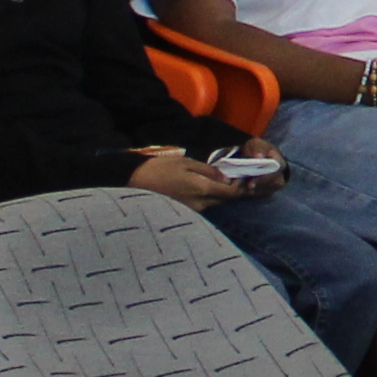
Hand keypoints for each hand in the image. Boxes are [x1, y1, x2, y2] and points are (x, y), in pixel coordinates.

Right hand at [129, 148, 250, 203]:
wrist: (135, 181)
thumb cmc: (161, 168)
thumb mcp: (187, 163)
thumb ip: (209, 171)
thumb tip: (226, 179)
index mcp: (202, 190)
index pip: (232, 194)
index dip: (241, 187)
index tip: (241, 177)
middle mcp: (201, 205)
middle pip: (225, 201)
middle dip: (232, 191)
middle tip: (232, 178)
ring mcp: (193, 212)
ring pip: (215, 204)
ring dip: (220, 195)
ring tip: (218, 181)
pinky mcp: (186, 213)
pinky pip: (204, 206)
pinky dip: (209, 198)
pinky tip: (204, 188)